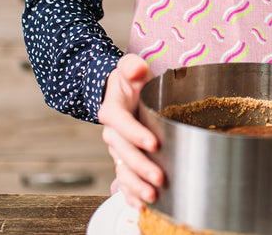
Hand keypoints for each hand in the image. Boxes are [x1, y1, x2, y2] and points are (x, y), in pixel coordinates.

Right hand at [98, 54, 162, 207]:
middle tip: (159, 178)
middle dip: (141, 167)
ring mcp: (117, 149)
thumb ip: (131, 66)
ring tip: (153, 196)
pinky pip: (122, 180)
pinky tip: (140, 205)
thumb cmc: (130, 80)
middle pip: (123, 153)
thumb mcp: (130, 67)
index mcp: (112, 110)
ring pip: (122, 170)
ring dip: (136, 185)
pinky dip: (129, 193)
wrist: (120, 92)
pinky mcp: (122, 159)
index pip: (121, 123)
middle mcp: (112, 133)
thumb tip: (135, 70)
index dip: (136, 134)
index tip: (154, 143)